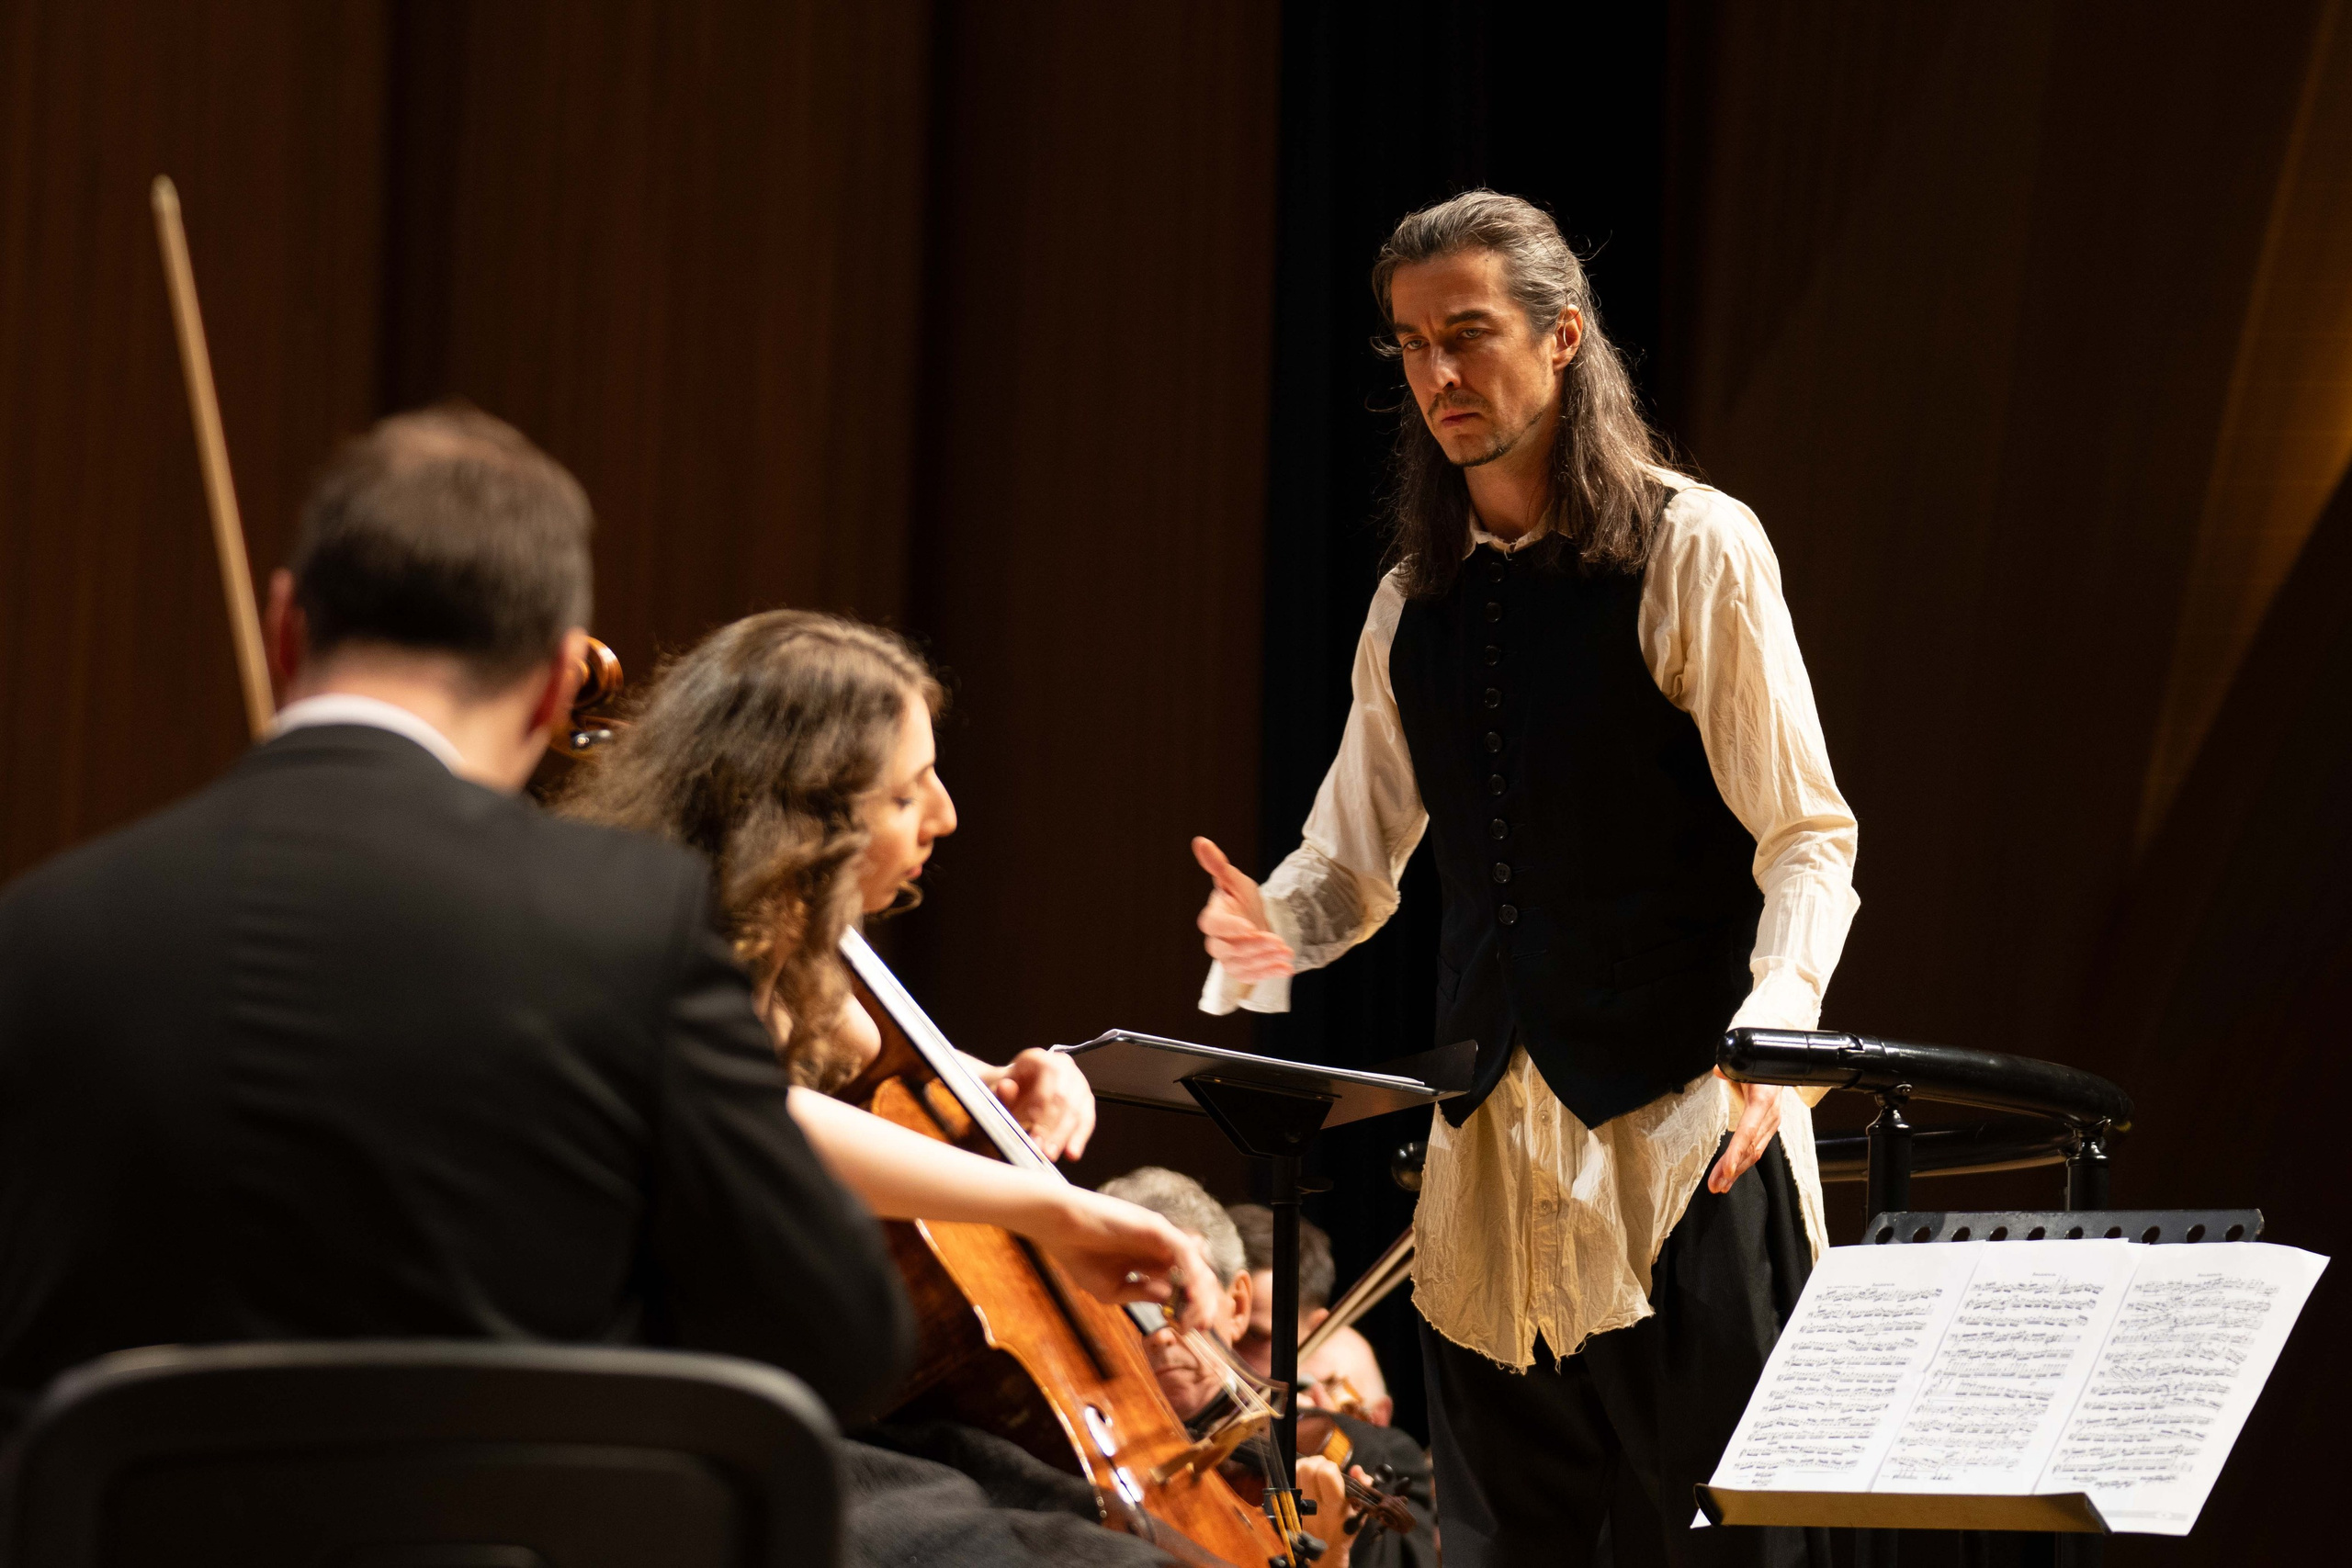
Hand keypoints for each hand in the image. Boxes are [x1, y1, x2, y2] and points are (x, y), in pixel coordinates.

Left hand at [989, 1047, 1096, 1160]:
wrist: (1013, 1091)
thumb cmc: (1005, 1091)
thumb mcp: (995, 1089)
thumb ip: (1000, 1091)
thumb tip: (1006, 1087)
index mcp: (1039, 1058)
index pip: (1044, 1084)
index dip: (1041, 1112)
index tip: (1032, 1134)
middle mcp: (1062, 1066)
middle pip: (1063, 1099)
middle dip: (1052, 1128)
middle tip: (1040, 1149)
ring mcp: (1077, 1082)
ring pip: (1077, 1111)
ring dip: (1063, 1136)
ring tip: (1050, 1154)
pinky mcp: (1085, 1100)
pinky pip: (1086, 1120)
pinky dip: (1079, 1138)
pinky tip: (1071, 1153)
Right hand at [1032, 1187, 1220, 1330]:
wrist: (1059, 1229)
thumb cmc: (1080, 1256)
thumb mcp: (1112, 1289)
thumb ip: (1142, 1294)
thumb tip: (1170, 1301)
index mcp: (1151, 1263)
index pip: (1182, 1285)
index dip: (1190, 1308)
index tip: (1190, 1330)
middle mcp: (1161, 1248)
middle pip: (1196, 1275)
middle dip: (1202, 1303)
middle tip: (1200, 1327)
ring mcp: (1160, 1236)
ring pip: (1195, 1263)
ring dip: (1200, 1292)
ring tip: (1195, 1316)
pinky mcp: (1155, 1226)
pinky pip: (1183, 1250)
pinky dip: (1190, 1271)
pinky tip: (1189, 1294)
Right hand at [1193, 836, 1293, 982]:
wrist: (1257, 918)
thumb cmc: (1241, 898)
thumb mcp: (1235, 880)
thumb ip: (1218, 865)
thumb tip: (1200, 841)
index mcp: (1213, 918)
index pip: (1213, 925)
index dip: (1230, 927)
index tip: (1251, 927)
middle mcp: (1217, 941)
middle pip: (1228, 950)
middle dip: (1254, 947)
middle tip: (1278, 941)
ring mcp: (1228, 959)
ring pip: (1241, 966)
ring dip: (1264, 961)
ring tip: (1287, 953)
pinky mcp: (1241, 971)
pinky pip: (1252, 977)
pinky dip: (1269, 973)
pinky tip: (1286, 968)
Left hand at [1294, 1455, 1353, 1567]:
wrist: (1326, 1551)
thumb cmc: (1346, 1528)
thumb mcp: (1360, 1510)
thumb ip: (1362, 1486)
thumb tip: (1355, 1469)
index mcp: (1334, 1507)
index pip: (1325, 1474)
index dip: (1330, 1467)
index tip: (1334, 1471)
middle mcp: (1314, 1505)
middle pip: (1307, 1469)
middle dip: (1317, 1462)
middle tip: (1323, 1468)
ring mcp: (1298, 1505)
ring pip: (1294, 1471)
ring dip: (1305, 1465)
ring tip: (1314, 1472)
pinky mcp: (1288, 1505)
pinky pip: (1287, 1480)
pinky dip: (1295, 1474)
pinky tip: (1304, 1479)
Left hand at [1707, 1073, 1782, 1193]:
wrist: (1780, 1066)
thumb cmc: (1760, 1066)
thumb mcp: (1745, 1064)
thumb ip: (1730, 1069)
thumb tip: (1718, 1071)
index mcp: (1763, 1100)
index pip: (1748, 1130)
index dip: (1737, 1151)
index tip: (1726, 1170)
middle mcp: (1770, 1116)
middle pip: (1750, 1148)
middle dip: (1731, 1169)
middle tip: (1715, 1185)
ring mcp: (1771, 1124)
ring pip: (1753, 1153)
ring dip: (1736, 1171)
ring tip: (1719, 1186)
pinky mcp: (1769, 1128)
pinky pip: (1755, 1149)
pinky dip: (1742, 1163)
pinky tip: (1731, 1175)